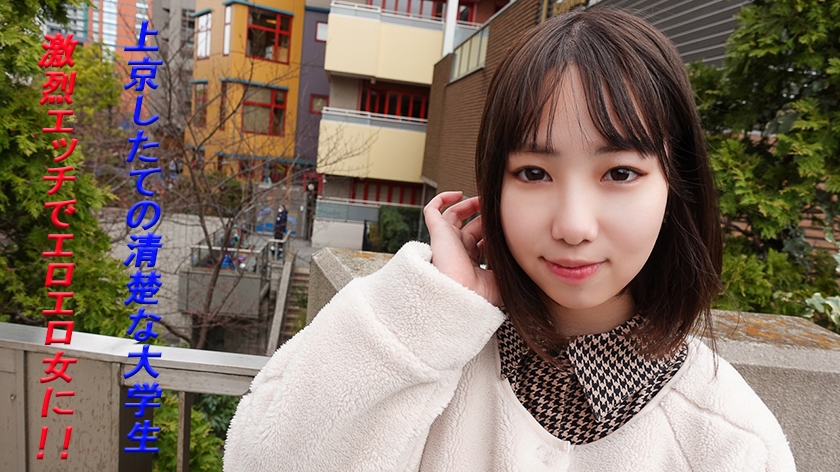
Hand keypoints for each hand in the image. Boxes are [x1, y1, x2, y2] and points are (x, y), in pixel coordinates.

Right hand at [423, 191, 500, 306]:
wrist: (462, 296)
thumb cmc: (481, 293)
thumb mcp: (502, 278)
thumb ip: (509, 265)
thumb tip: (522, 253)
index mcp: (471, 261)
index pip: (481, 239)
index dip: (492, 230)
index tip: (505, 223)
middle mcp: (458, 249)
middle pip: (471, 226)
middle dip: (484, 216)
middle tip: (497, 208)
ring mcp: (447, 240)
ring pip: (453, 215)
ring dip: (468, 205)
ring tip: (482, 199)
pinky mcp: (438, 232)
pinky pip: (432, 210)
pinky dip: (442, 199)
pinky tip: (457, 194)